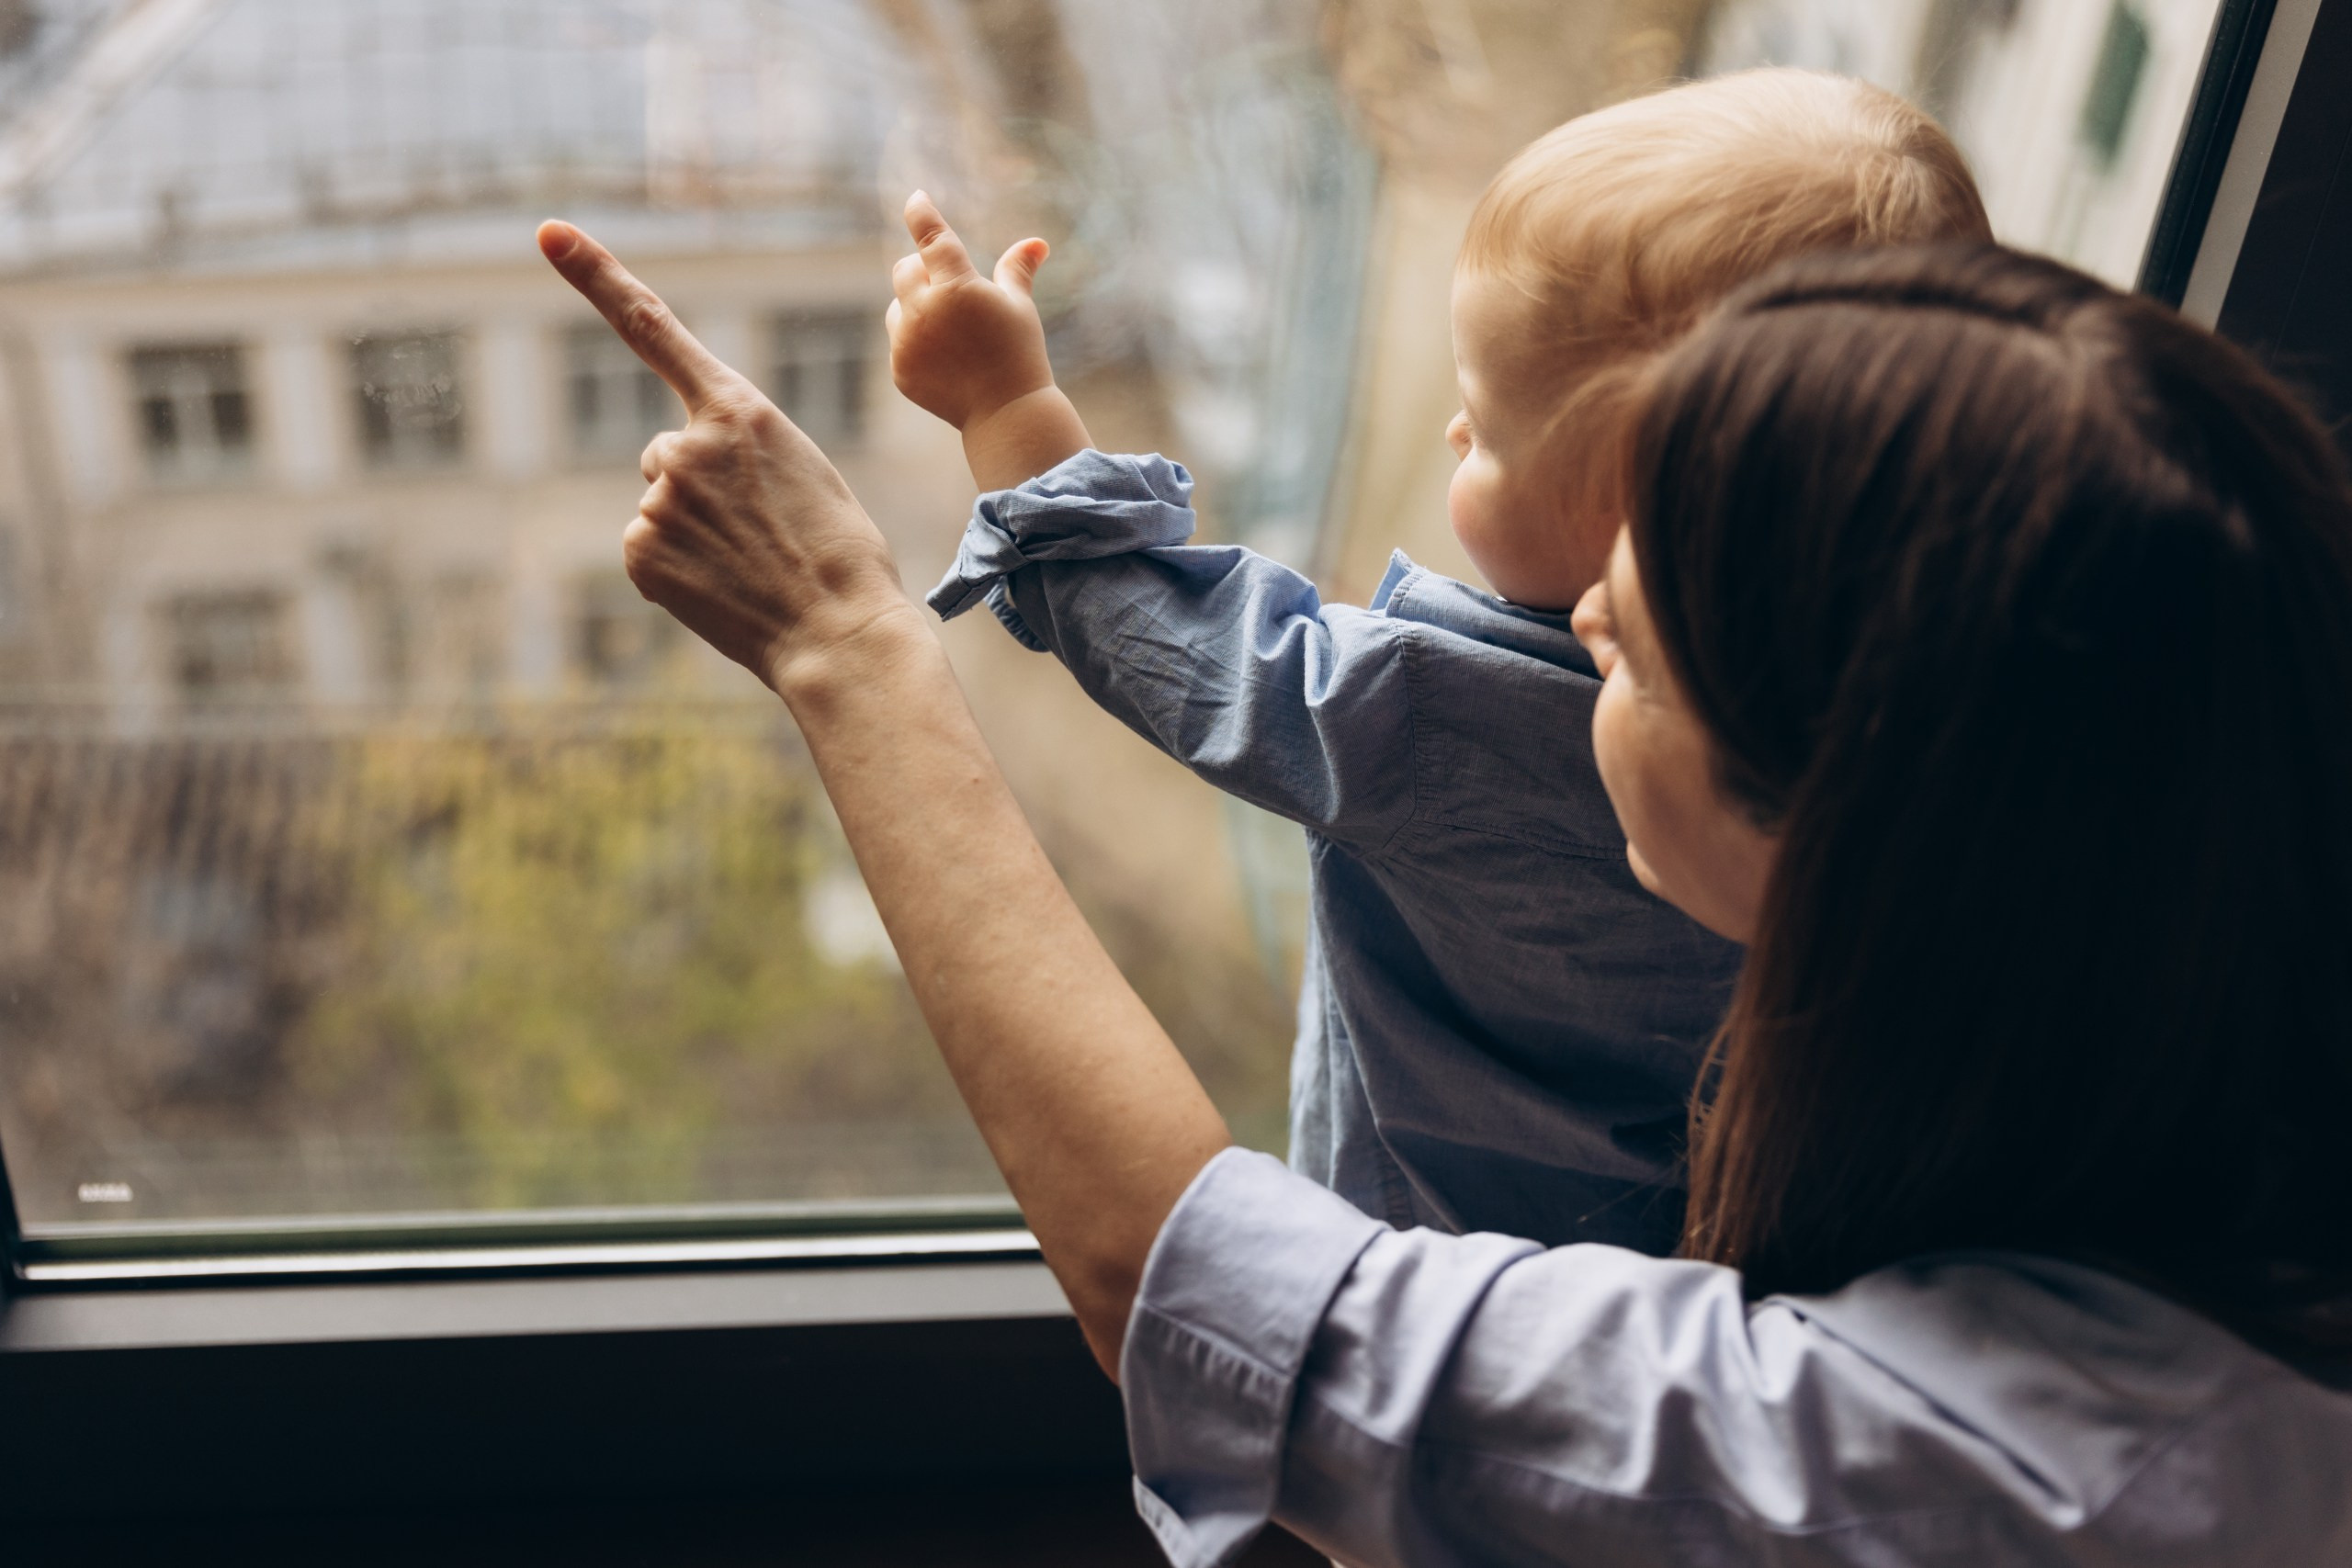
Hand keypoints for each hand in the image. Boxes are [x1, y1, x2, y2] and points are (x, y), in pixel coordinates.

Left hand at [537, 219, 917, 692]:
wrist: (840, 634)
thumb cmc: (840, 555)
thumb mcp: (802, 470)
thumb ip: (738, 447)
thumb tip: (673, 473)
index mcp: (741, 410)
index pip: (653, 326)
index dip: (595, 275)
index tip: (548, 232)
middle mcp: (688, 444)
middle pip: (668, 451)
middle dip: (701, 486)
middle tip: (762, 530)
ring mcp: (659, 499)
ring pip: (660, 503)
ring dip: (694, 531)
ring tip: (750, 563)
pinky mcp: (640, 551)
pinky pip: (647, 549)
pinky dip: (676, 569)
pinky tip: (720, 588)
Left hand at [887, 192, 1093, 490]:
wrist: (1004, 413)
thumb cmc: (1018, 353)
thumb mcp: (1019, 308)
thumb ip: (1017, 270)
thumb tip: (1035, 243)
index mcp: (956, 287)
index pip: (930, 237)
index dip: (921, 213)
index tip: (916, 198)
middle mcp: (924, 311)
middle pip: (906, 269)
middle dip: (924, 270)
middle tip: (951, 288)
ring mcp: (907, 343)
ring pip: (897, 305)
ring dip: (916, 305)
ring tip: (952, 331)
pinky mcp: (900, 369)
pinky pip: (898, 340)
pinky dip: (916, 340)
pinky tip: (947, 359)